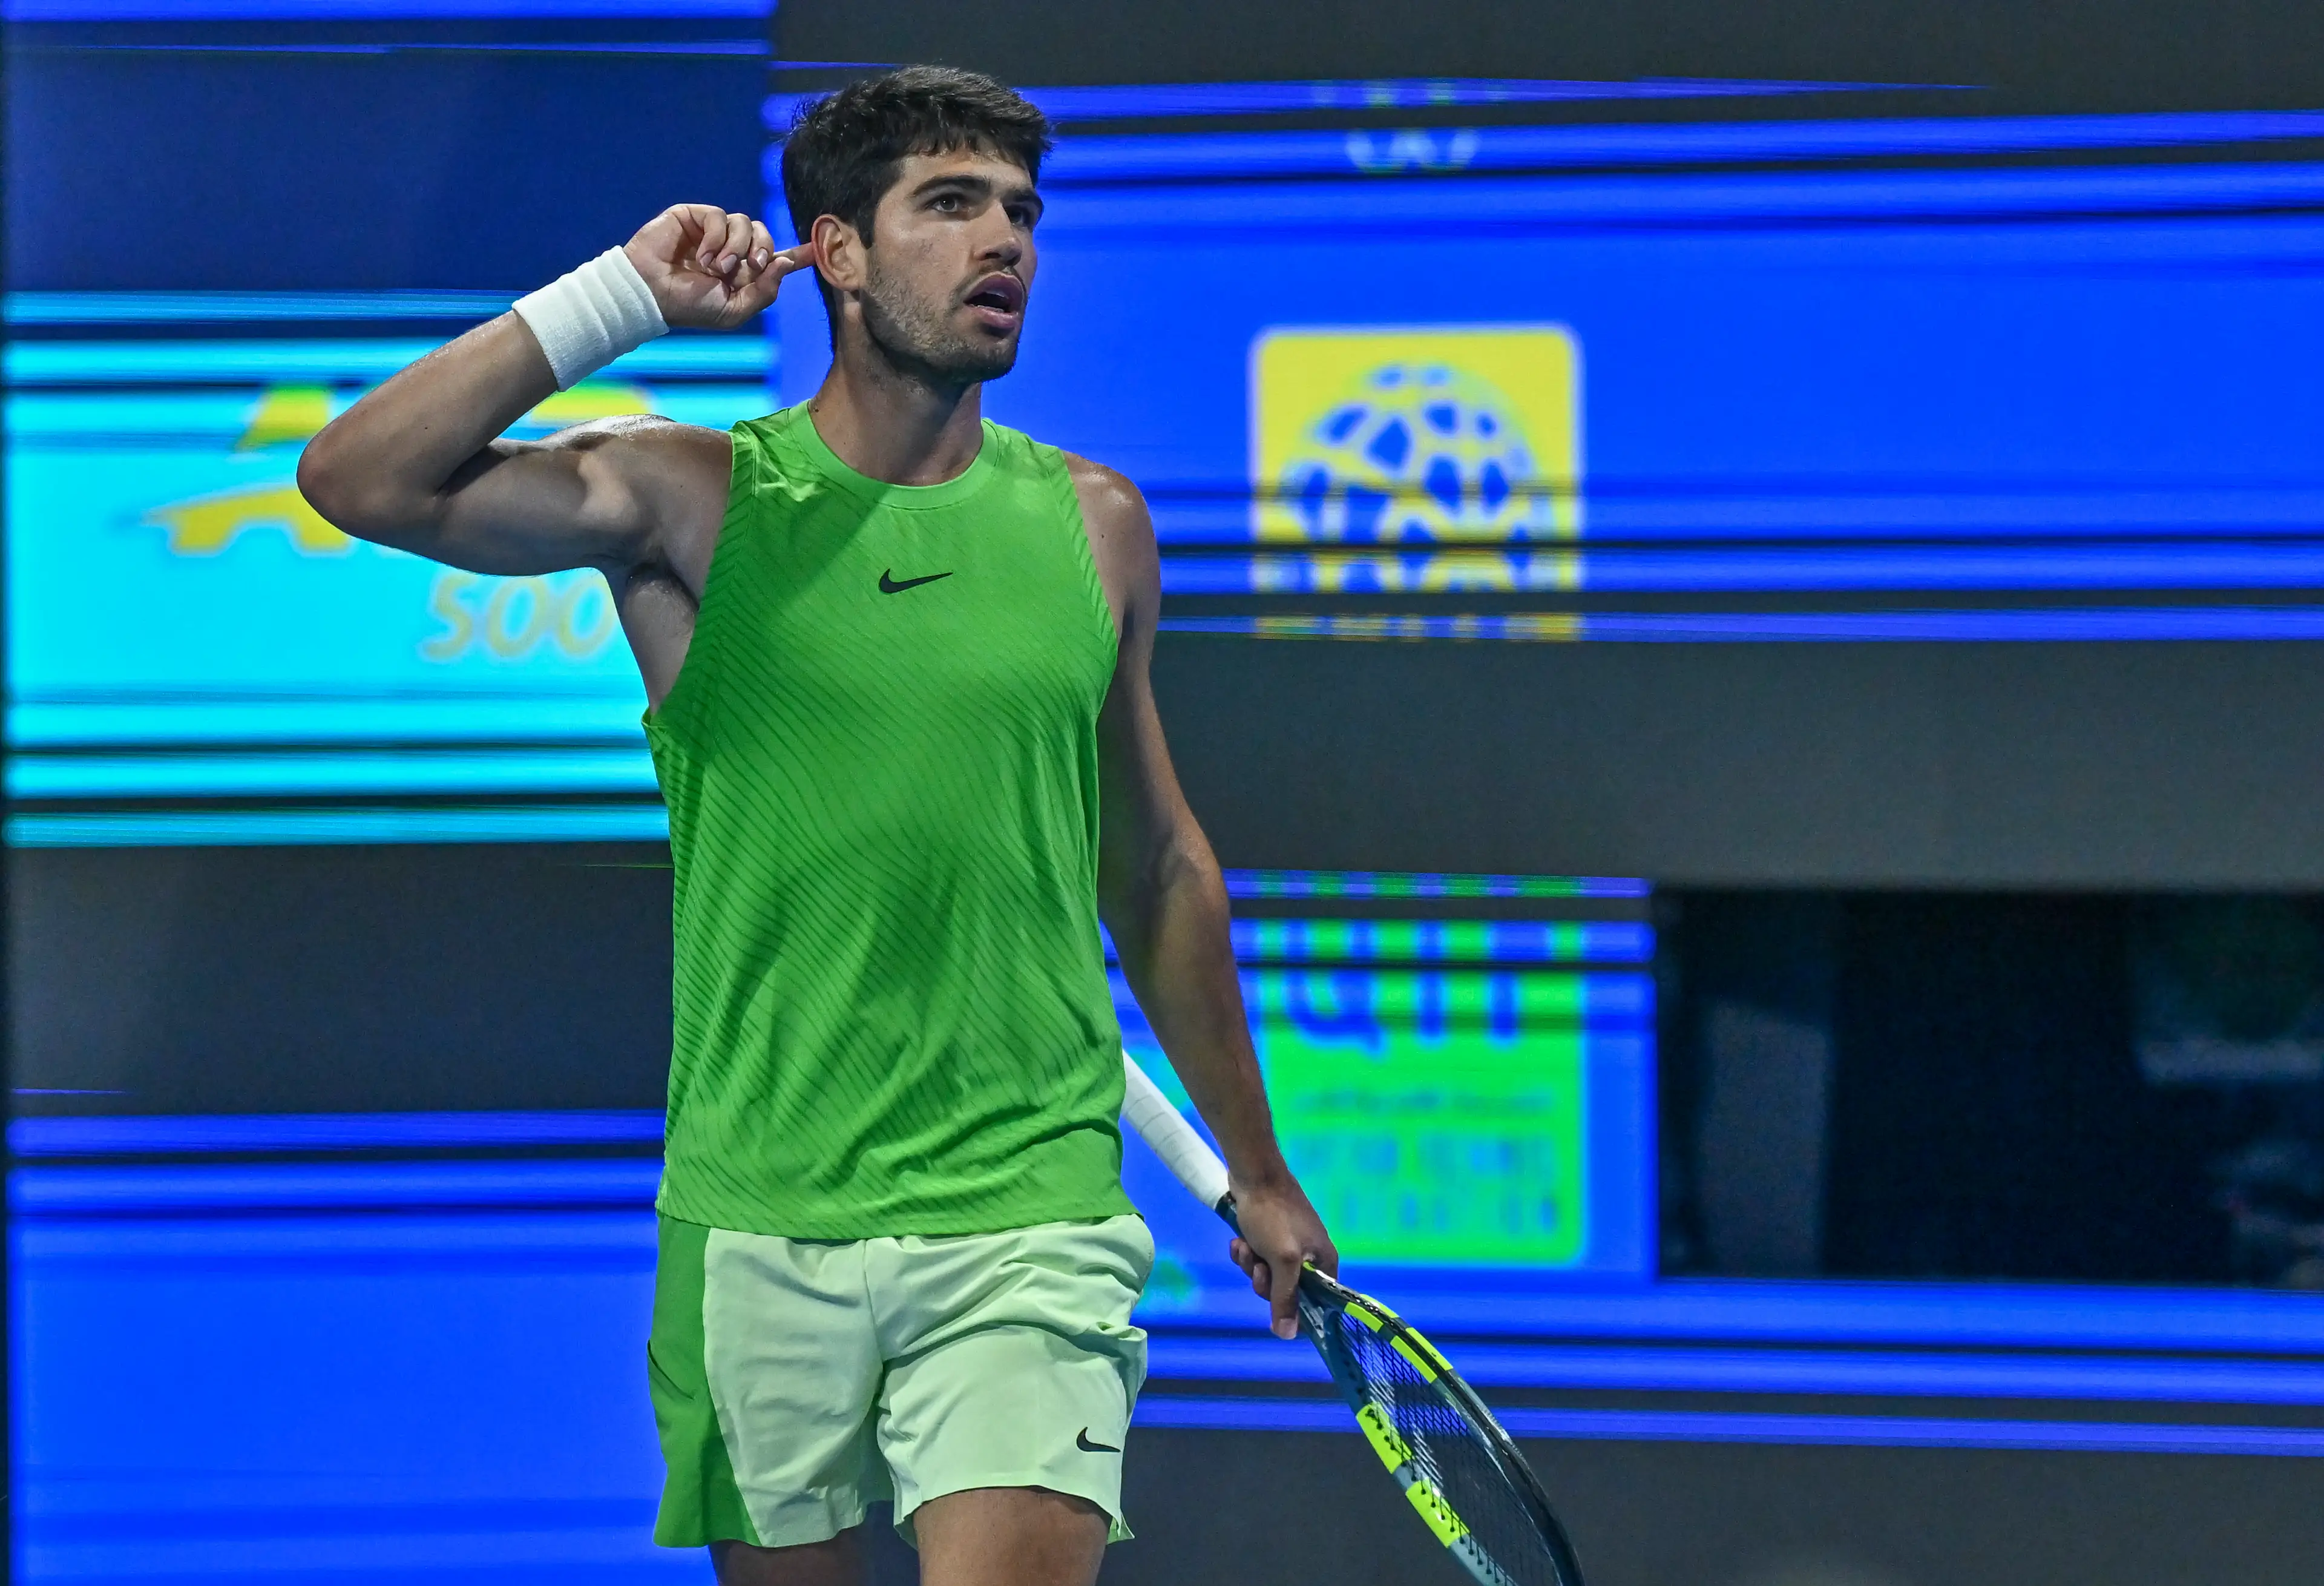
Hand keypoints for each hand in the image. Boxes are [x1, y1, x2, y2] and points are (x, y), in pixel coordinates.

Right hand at [624, 204, 812, 330]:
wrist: (651, 294)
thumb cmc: (689, 307)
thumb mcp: (734, 310)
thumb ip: (764, 291)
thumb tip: (785, 264)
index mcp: (743, 274)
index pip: (776, 259)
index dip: (799, 254)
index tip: (819, 248)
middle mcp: (732, 250)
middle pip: (766, 236)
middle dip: (763, 250)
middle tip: (749, 266)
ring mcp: (713, 232)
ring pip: (746, 223)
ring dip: (736, 248)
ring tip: (716, 268)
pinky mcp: (695, 217)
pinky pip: (721, 216)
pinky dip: (716, 238)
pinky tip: (702, 256)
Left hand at [1227, 1172, 1336, 1340]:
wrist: (1254, 1174)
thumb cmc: (1273, 1216)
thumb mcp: (1282, 1260)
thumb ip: (1286, 1298)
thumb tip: (1287, 1335)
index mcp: (1324, 1264)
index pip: (1316, 1305)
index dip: (1293, 1311)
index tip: (1274, 1308)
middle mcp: (1310, 1258)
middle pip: (1285, 1292)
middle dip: (1264, 1281)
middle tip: (1258, 1265)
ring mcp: (1289, 1245)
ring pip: (1266, 1275)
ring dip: (1251, 1264)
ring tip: (1246, 1246)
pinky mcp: (1269, 1235)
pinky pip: (1257, 1257)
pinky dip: (1246, 1251)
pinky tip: (1239, 1240)